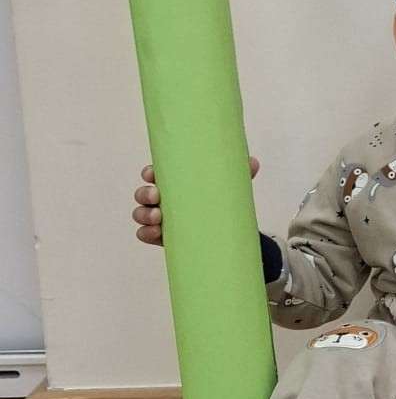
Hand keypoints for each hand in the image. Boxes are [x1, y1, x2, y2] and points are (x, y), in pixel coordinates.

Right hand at [133, 156, 258, 244]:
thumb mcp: (229, 187)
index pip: (154, 173)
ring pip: (140, 213)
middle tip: (157, 196)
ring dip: (144, 214)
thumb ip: (240, 173)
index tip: (152, 174)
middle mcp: (162, 198)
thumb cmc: (219, 200)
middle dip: (145, 193)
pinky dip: (146, 232)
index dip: (149, 172)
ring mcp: (159, 218)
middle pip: (143, 193)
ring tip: (158, 217)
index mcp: (174, 182)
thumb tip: (252, 162)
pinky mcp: (160, 236)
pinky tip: (155, 233)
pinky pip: (144, 234)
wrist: (223, 230)